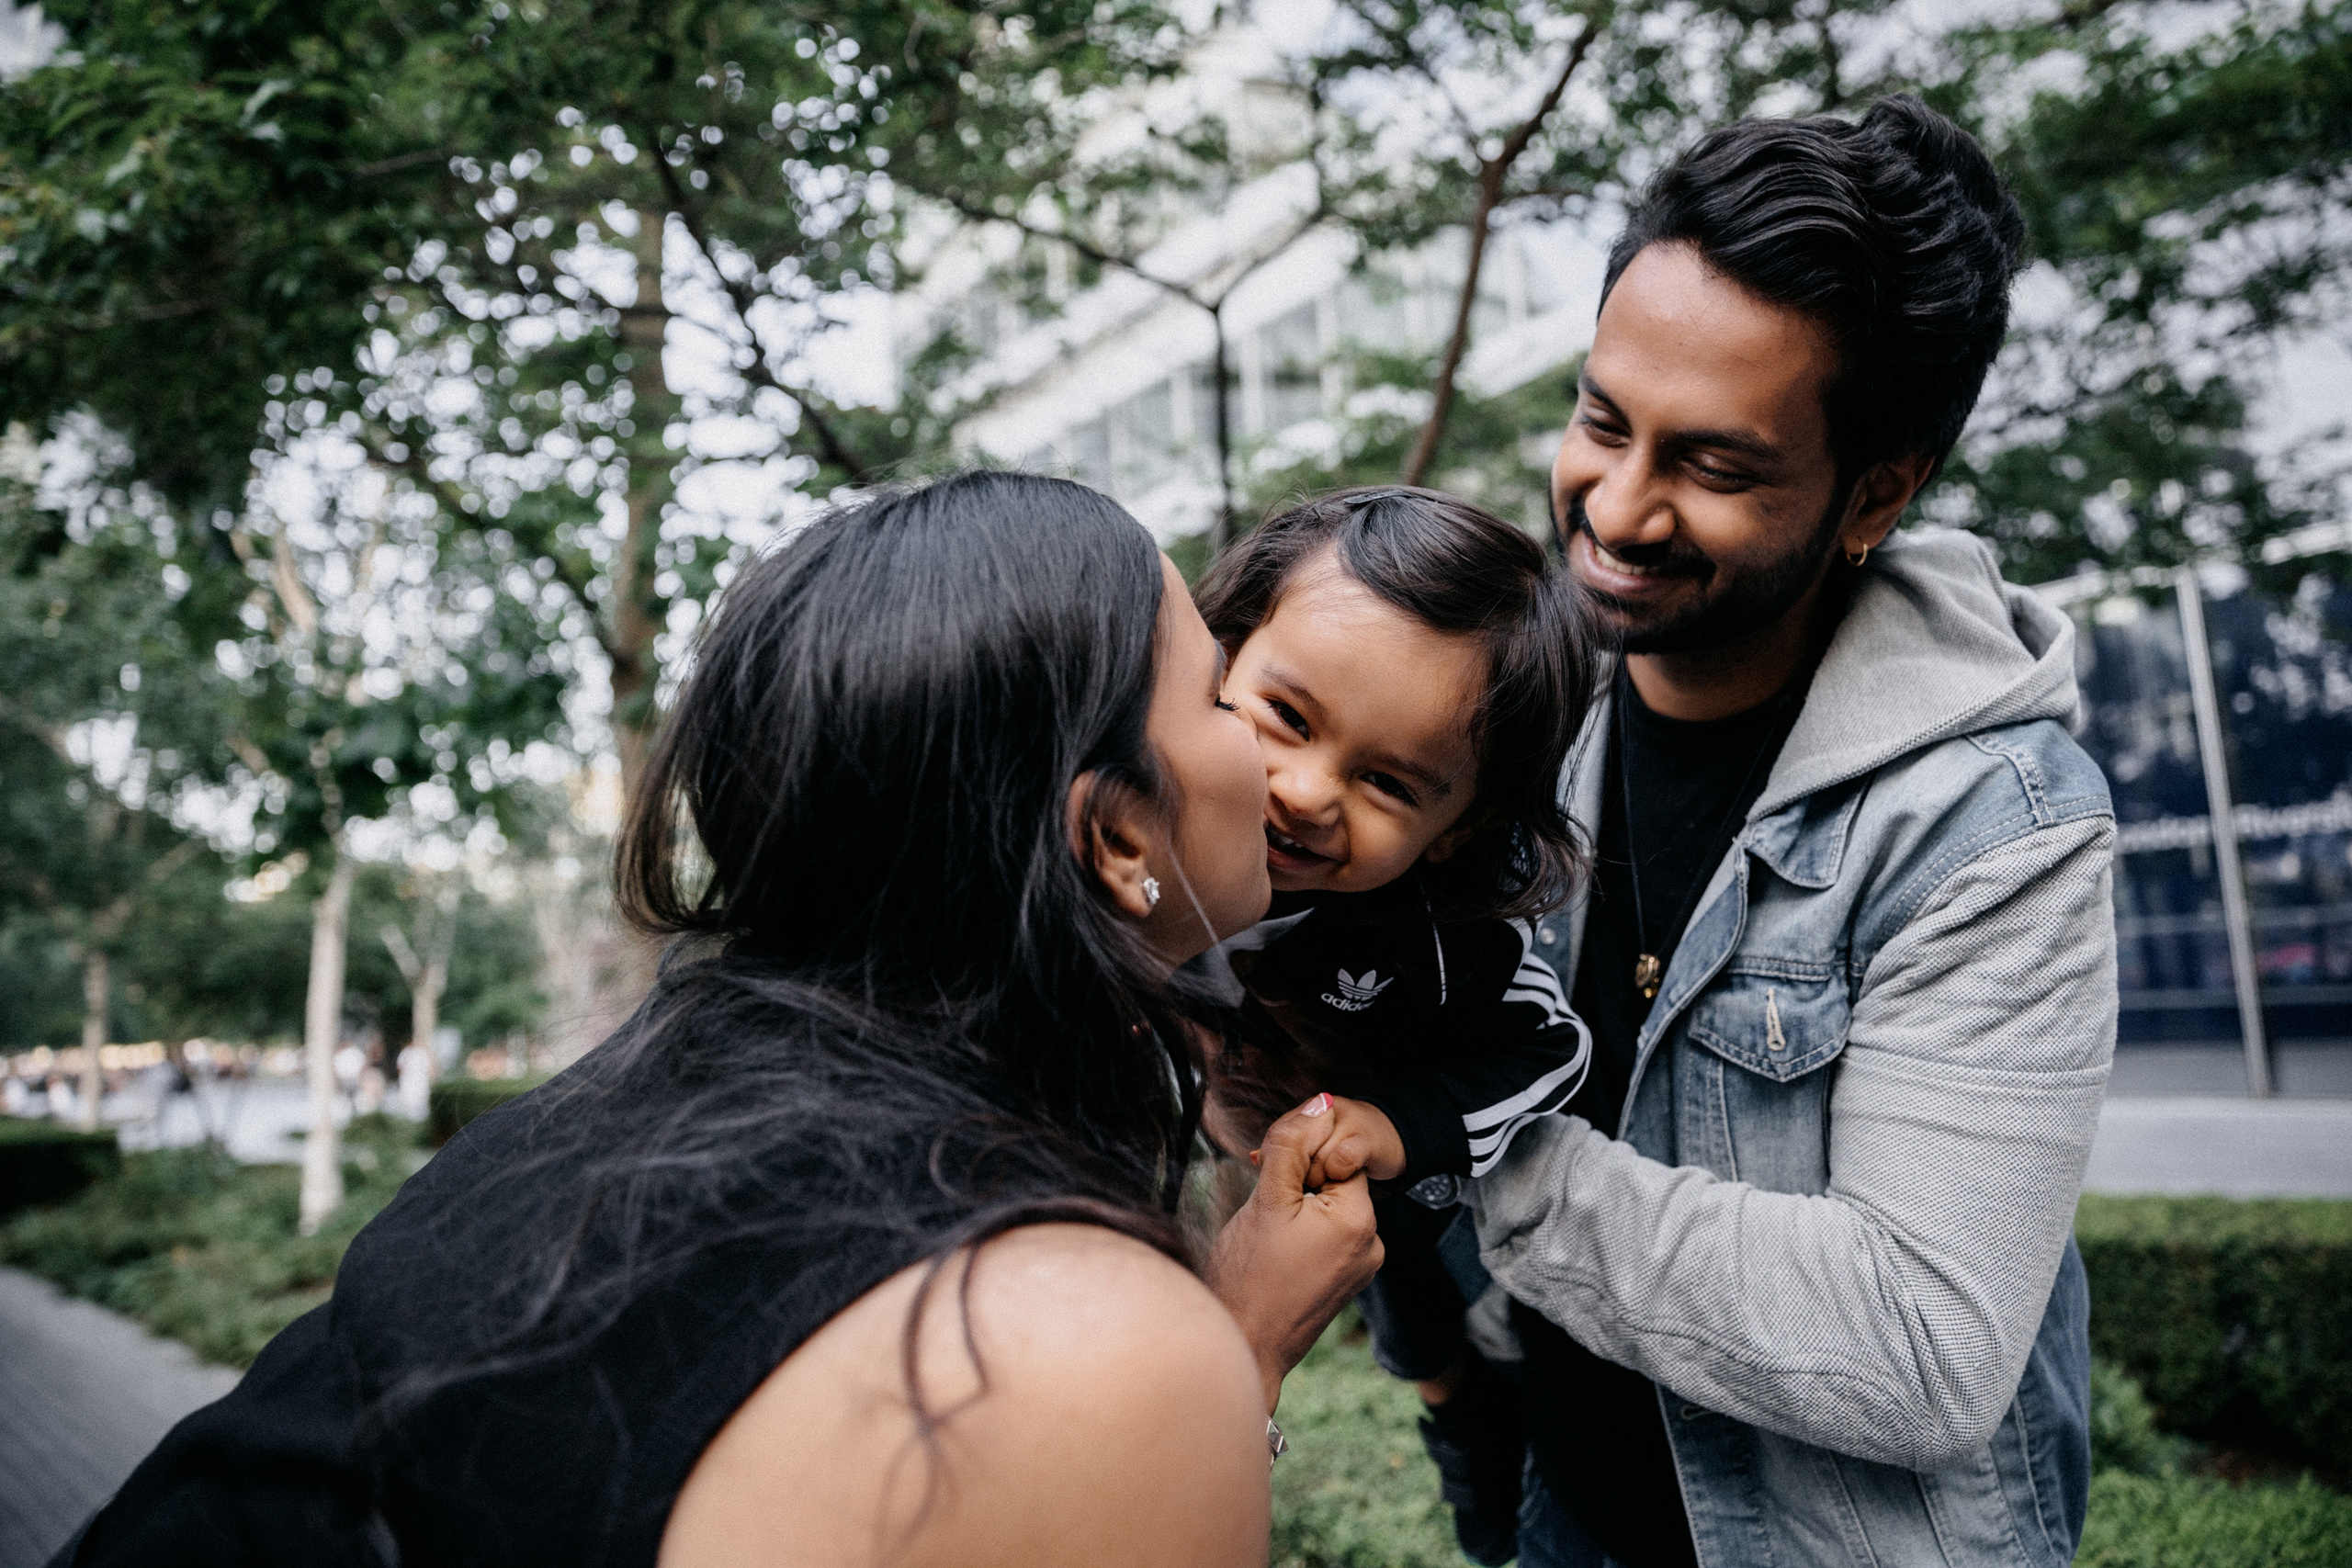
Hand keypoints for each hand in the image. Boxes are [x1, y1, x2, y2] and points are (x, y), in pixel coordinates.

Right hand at [1203, 1093, 1384, 1413]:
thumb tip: (1318, 1102)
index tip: (1267, 1172)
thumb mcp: (1267, 1199)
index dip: (1300, 1154)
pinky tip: (1273, 1248)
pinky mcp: (1343, 1282)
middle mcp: (1371, 1245)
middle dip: (1296, 1178)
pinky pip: (1325, 1236)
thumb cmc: (1248, 1279)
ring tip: (1264, 1231)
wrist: (1242, 1349)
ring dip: (1295, 1204)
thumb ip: (1292, 1146)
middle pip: (1333, 1179)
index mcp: (1360, 1220)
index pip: (1338, 1154)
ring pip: (1326, 1207)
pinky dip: (1300, 1230)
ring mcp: (1358, 1267)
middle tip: (1261, 1199)